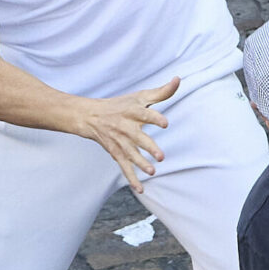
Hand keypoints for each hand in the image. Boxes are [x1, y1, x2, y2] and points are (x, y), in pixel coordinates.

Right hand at [77, 79, 175, 193]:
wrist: (91, 116)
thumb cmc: (121, 105)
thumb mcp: (139, 96)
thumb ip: (161, 92)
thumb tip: (178, 79)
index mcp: (132, 111)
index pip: (144, 114)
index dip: (154, 118)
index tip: (165, 123)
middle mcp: (125, 127)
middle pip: (138, 138)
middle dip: (148, 147)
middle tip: (161, 156)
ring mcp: (120, 142)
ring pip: (131, 155)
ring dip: (141, 164)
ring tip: (152, 171)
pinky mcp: (116, 153)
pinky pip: (124, 168)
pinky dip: (132, 179)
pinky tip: (140, 189)